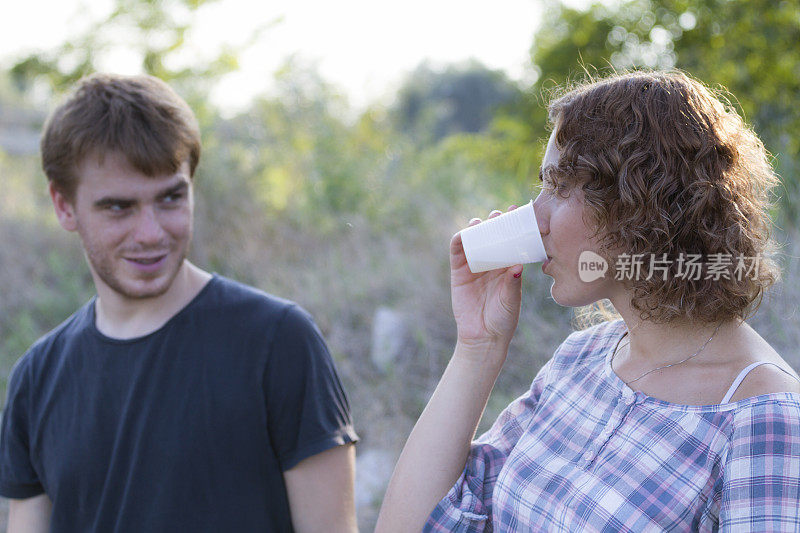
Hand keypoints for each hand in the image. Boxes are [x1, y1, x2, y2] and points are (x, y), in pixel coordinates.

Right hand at [450, 206, 523, 355]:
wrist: (482, 337)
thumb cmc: (503, 320)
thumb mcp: (511, 301)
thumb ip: (512, 284)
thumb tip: (518, 266)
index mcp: (509, 267)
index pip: (512, 242)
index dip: (515, 228)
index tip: (519, 214)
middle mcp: (492, 264)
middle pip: (493, 237)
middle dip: (496, 223)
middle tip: (500, 213)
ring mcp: (475, 266)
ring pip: (475, 240)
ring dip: (478, 228)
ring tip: (482, 221)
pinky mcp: (459, 272)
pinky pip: (457, 252)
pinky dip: (459, 240)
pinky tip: (464, 233)